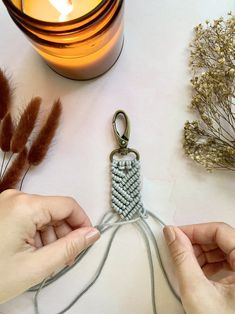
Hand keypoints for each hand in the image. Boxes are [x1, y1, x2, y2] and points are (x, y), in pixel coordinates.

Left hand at [0, 189, 99, 303]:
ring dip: (51, 235)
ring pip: (43, 215)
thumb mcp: (36, 266)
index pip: (68, 205)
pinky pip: (30, 217)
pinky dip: (38, 233)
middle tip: (66, 257)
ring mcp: (8, 203)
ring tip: (48, 259)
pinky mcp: (4, 210)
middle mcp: (16, 198)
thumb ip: (69, 248)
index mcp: (25, 207)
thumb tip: (92, 234)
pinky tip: (35, 252)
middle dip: (65, 233)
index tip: (87, 240)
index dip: (82, 222)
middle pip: (55, 210)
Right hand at [163, 222, 234, 313]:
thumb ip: (182, 258)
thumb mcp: (197, 291)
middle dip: (197, 242)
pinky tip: (199, 273)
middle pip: (222, 239)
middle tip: (178, 249)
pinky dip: (210, 264)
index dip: (195, 230)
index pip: (220, 230)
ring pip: (224, 250)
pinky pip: (228, 262)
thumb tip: (172, 235)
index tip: (176, 234)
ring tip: (187, 264)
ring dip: (203, 253)